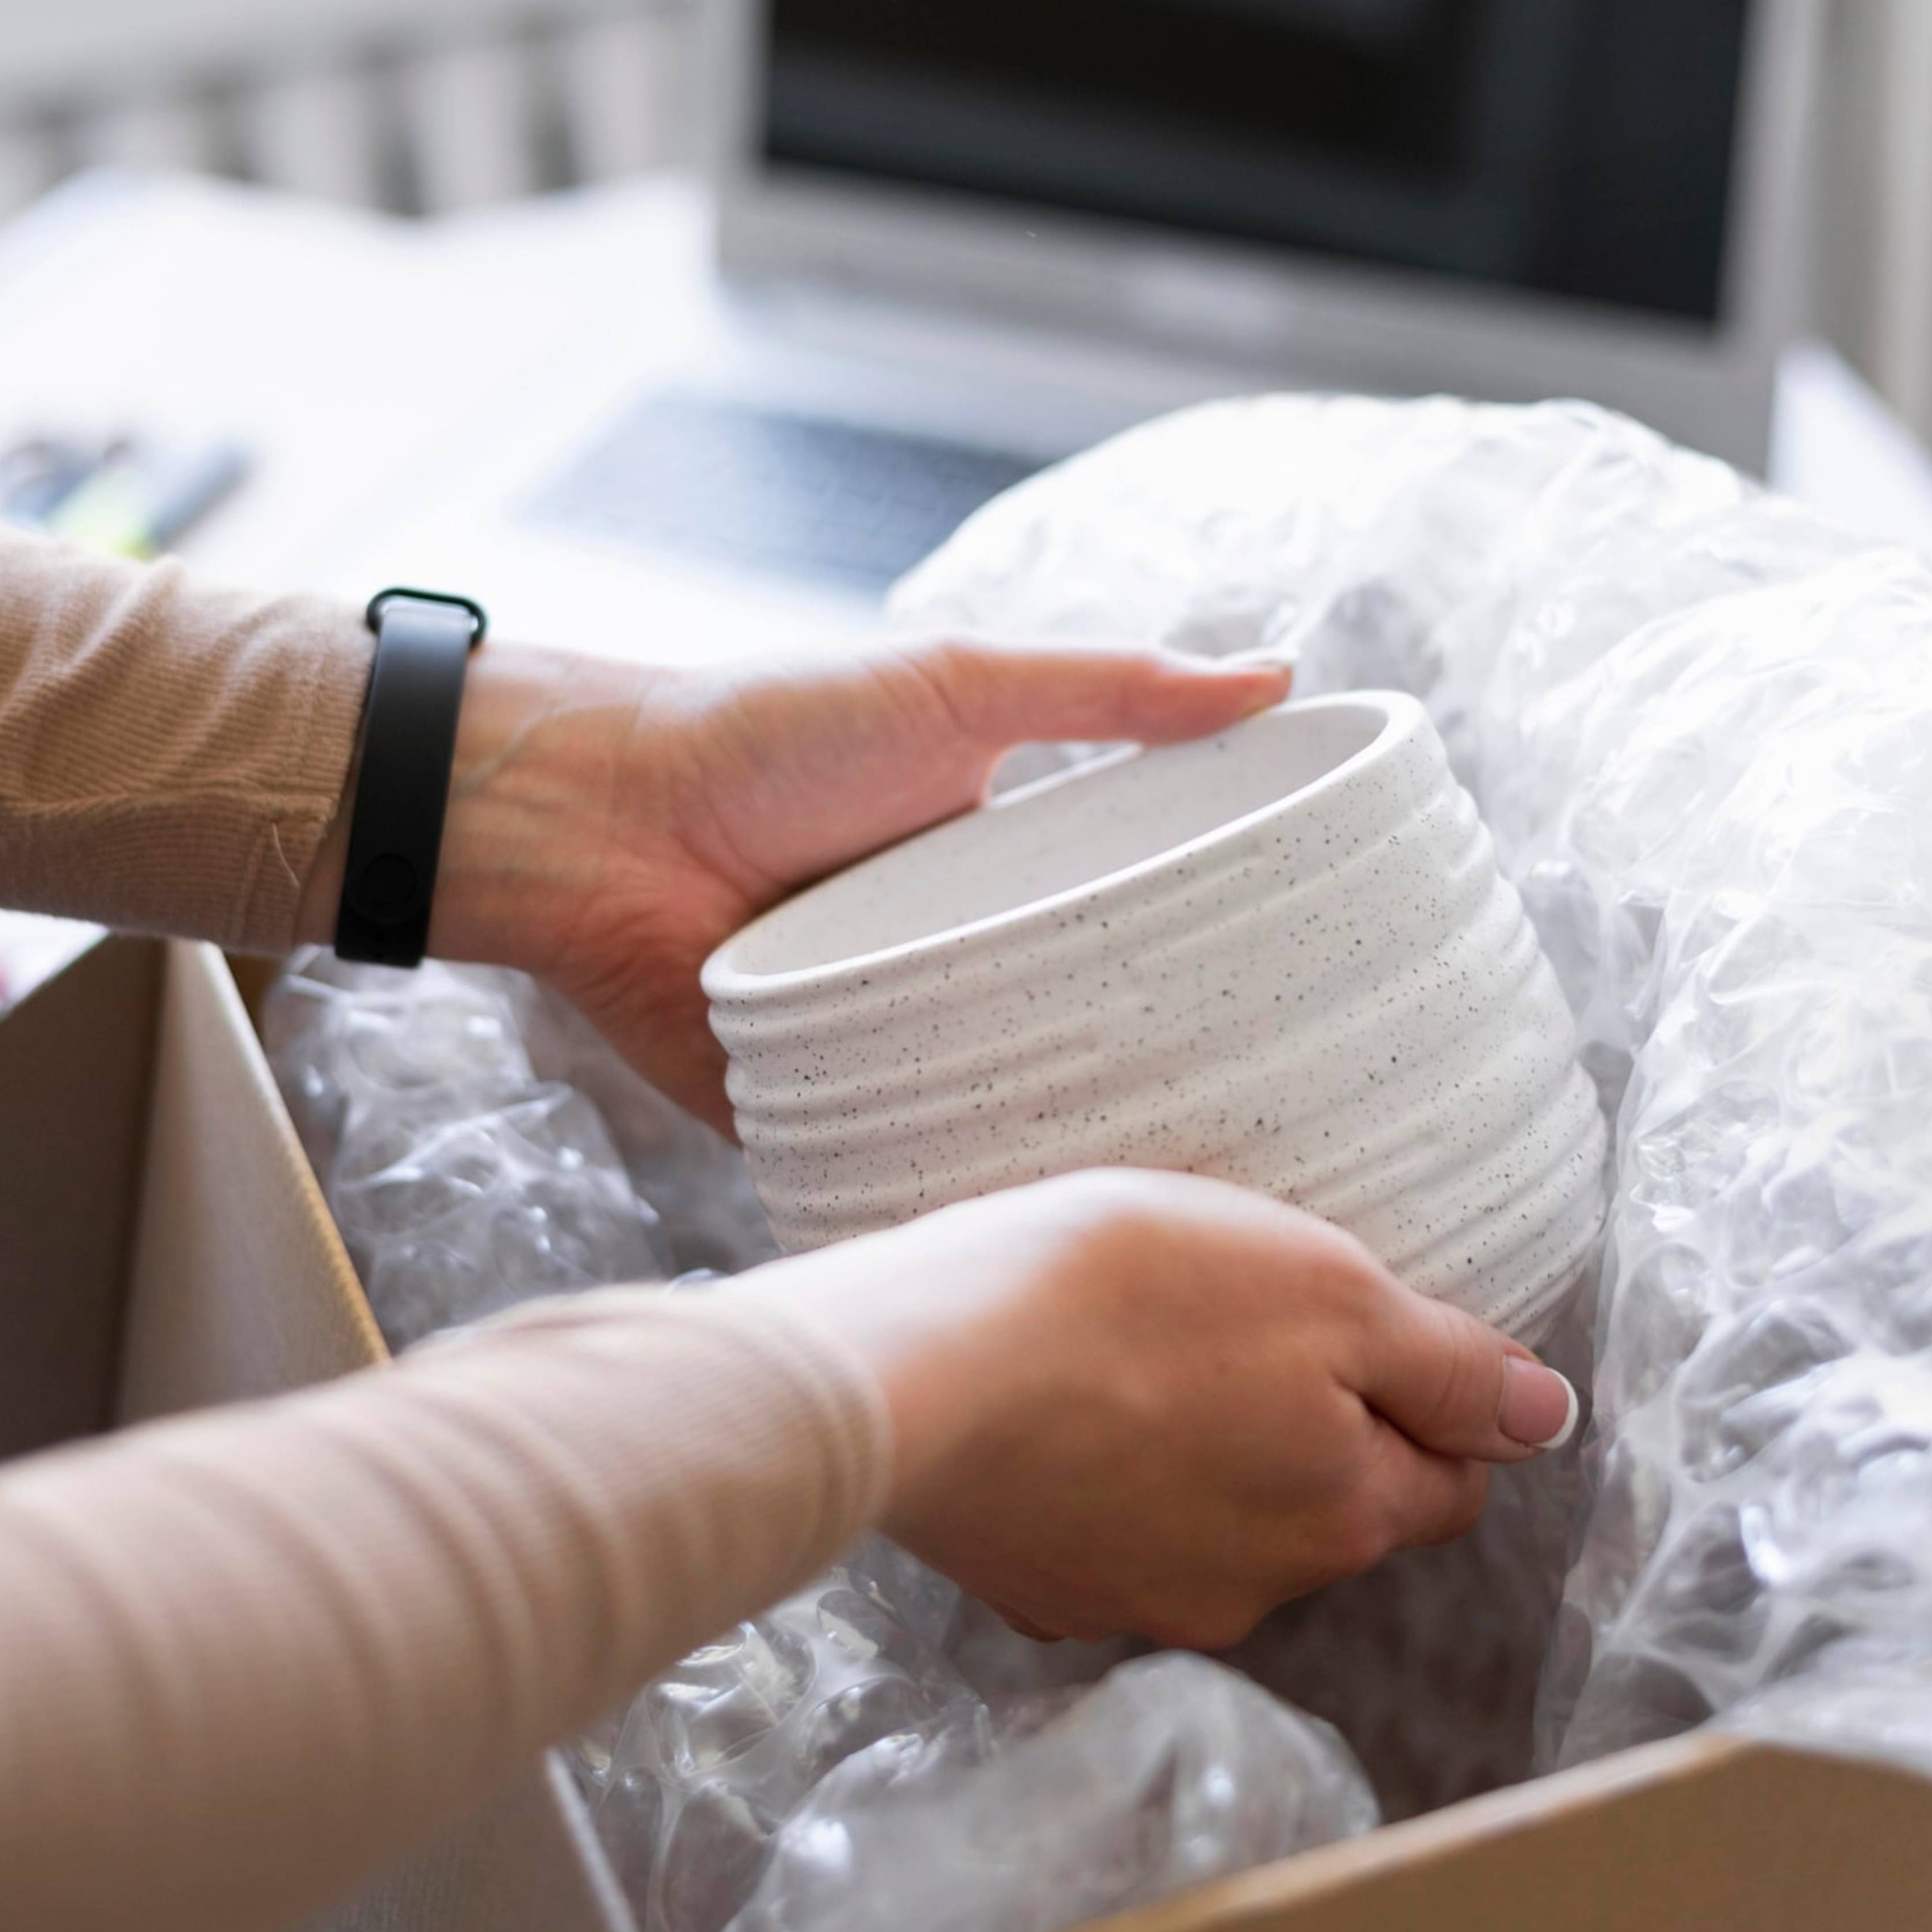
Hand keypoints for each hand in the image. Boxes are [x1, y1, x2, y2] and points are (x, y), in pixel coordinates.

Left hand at [302, 635, 1288, 1127]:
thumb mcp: (958, 685)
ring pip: (1016, 1127)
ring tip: (1200, 1221)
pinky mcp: (822, 1125)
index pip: (1146, 932)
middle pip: (1096, 1044)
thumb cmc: (769, 731)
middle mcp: (964, 973)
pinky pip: (909, 1185)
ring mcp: (898, 1055)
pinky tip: (1049, 1259)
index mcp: (1007, 881)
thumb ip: (1111, 687)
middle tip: (1298, 1146)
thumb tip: (1276, 672)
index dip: (1233, 968)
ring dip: (1081, 1161)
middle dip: (1179, 1092)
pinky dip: (959, 1212)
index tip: (1338, 1016)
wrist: (593, 821)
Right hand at [749, 1170, 1579, 1645]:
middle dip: (1309, 1430)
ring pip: (1215, 1527)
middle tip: (1239, 1325)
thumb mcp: (1326, 1288)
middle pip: (1327, 1507)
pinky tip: (1060, 1413)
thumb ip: (1447, 1366)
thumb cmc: (1126, 1297)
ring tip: (1137, 1356)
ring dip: (1201, 1458)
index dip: (1425, 1403)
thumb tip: (1549, 1416)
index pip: (1443, 1480)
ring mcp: (1137, 1603)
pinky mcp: (1038, 1591)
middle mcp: (1255, 1587)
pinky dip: (1101, 1484)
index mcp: (1342, 1511)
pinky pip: (1105, 1538)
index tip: (1362, 1332)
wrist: (914, 1372)